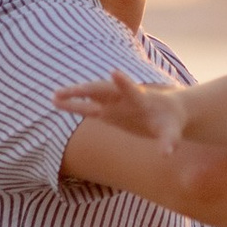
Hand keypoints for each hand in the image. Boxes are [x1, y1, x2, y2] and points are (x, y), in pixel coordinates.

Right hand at [55, 70, 187, 149]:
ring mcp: (115, 102)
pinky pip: (88, 105)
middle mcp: (125, 97)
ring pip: (91, 96)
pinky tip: (57, 102)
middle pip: (102, 90)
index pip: (132, 91)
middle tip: (64, 91)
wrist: (170, 110)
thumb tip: (166, 154)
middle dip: (85, 90)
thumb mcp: (172, 132)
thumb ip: (169, 141)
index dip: (124, 83)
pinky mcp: (109, 109)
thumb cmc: (172, 121)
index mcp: (142, 101)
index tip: (114, 73)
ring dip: (74, 95)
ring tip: (54, 97)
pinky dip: (74, 104)